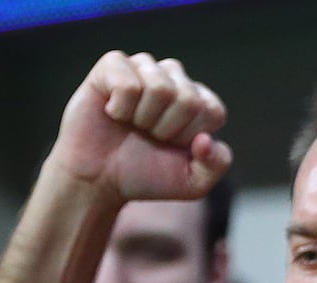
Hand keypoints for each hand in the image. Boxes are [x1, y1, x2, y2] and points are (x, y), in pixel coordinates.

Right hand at [49, 50, 230, 202]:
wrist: (100, 179)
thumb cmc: (147, 176)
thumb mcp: (192, 183)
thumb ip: (216, 165)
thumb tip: (206, 139)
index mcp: (199, 101)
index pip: (212, 110)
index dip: (190, 136)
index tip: (172, 146)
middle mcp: (174, 79)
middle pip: (187, 99)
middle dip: (167, 129)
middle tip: (149, 136)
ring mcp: (144, 68)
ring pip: (160, 87)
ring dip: (144, 118)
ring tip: (133, 124)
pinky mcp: (112, 65)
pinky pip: (127, 83)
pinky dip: (120, 108)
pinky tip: (113, 112)